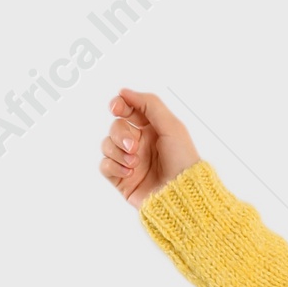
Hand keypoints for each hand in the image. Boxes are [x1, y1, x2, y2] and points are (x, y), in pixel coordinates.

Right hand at [98, 89, 198, 209]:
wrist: (182, 194)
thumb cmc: (182, 161)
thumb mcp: (172, 126)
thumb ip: (149, 105)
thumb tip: (124, 92)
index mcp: (152, 129)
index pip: (128, 109)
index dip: (119, 105)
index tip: (116, 108)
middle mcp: (139, 143)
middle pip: (115, 127)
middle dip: (121, 134)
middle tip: (134, 146)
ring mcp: (129, 160)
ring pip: (107, 144)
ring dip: (118, 151)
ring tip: (135, 163)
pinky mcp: (121, 178)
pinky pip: (105, 165)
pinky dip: (114, 166)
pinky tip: (129, 172)